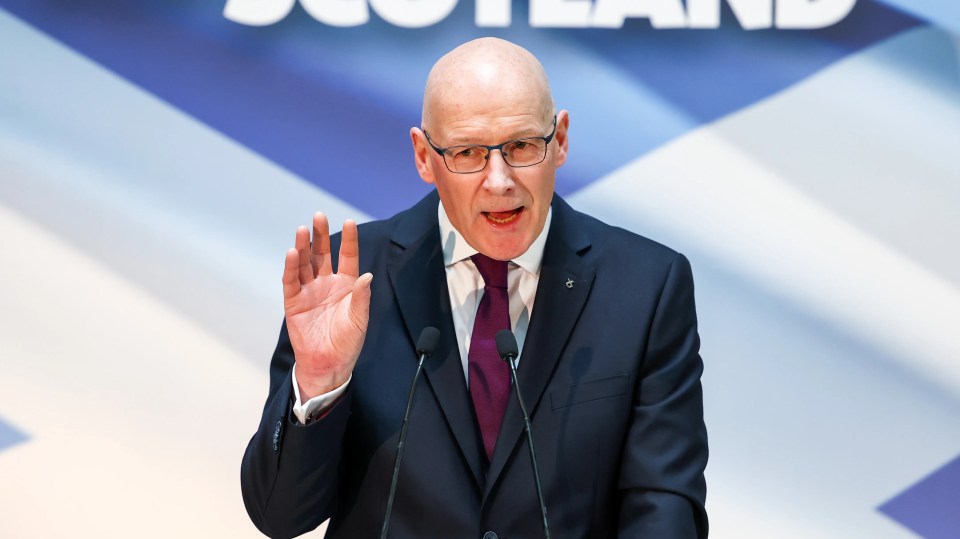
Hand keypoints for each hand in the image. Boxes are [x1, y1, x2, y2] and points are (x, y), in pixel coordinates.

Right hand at [282, 212, 372, 400]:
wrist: (328, 364)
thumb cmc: (347, 342)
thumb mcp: (359, 320)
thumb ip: (361, 298)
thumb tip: (367, 276)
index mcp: (347, 285)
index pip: (347, 257)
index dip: (348, 240)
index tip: (348, 222)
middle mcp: (327, 283)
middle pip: (322, 254)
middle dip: (321, 235)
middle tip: (319, 216)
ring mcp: (309, 291)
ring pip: (305, 263)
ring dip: (303, 246)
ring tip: (302, 229)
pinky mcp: (294, 302)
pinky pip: (291, 281)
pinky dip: (291, 267)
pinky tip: (293, 253)